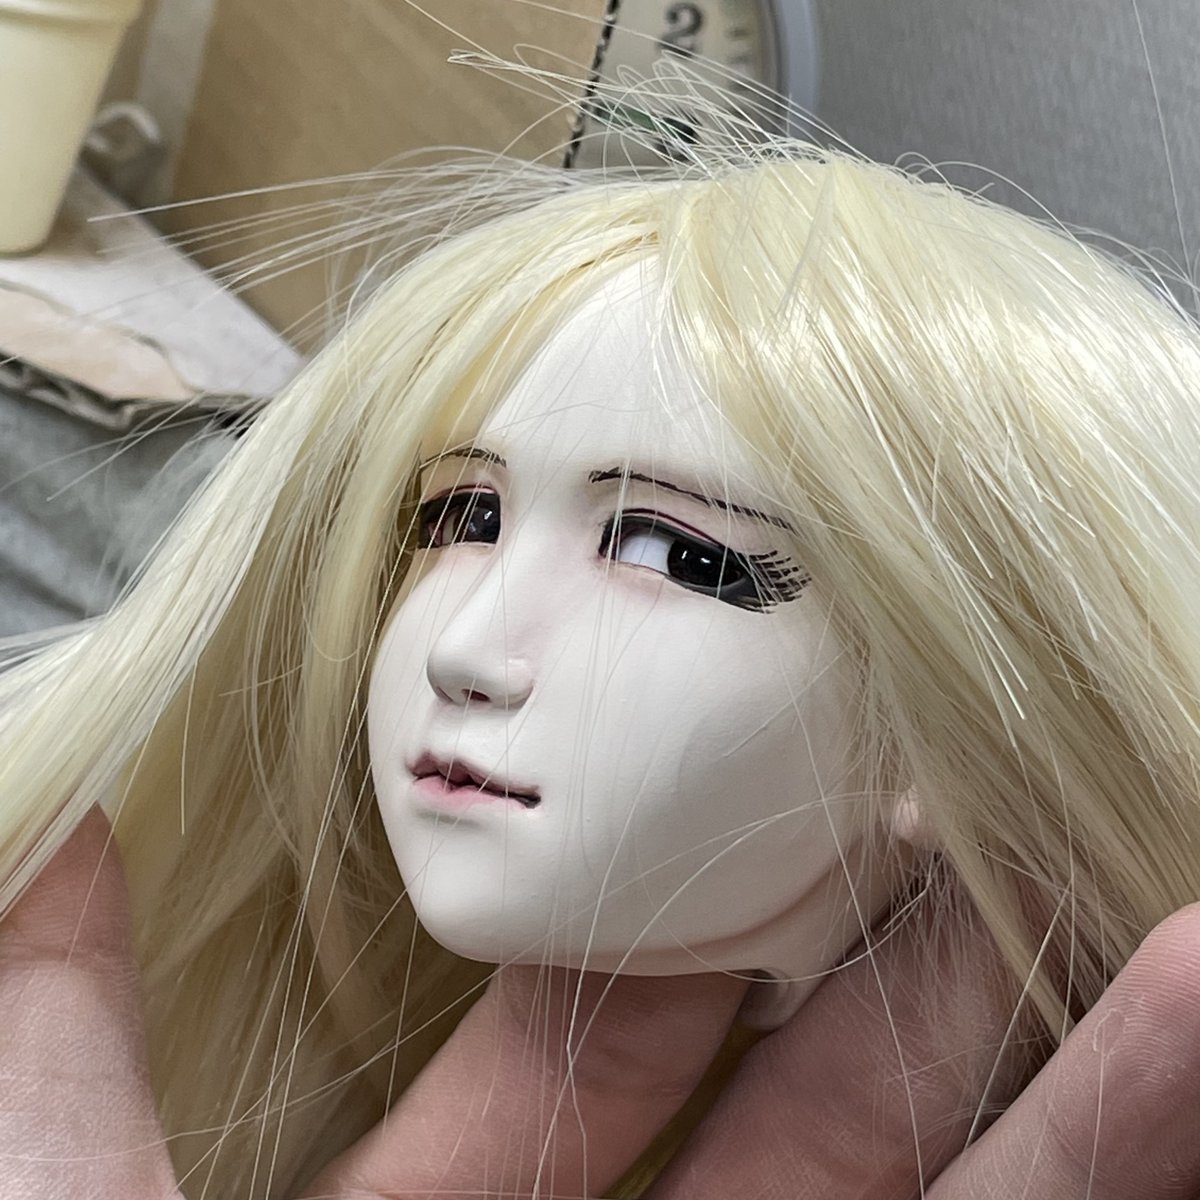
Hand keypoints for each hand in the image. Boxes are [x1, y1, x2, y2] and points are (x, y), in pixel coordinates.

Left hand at [8, 814, 1199, 1198]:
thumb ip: (57, 1036)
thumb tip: (70, 831)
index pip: (587, 1059)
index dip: (681, 937)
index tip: (754, 822)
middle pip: (814, 1133)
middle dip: (925, 982)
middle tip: (1019, 830)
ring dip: (1082, 1105)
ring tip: (1188, 949)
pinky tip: (1197, 1107)